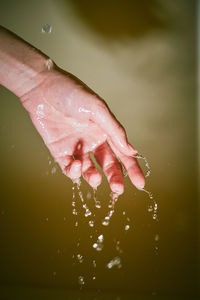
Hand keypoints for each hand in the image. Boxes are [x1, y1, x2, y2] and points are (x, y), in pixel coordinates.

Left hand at [20, 64, 144, 193]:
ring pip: (89, 170)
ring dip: (93, 177)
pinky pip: (69, 167)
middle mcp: (93, 141)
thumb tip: (132, 150)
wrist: (42, 87)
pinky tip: (76, 165)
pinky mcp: (60, 151)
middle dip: (115, 178)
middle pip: (108, 165)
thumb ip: (114, 130)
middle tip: (118, 189)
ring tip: (95, 178)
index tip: (140, 184)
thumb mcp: (97, 109)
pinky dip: (73, 171)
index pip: (122, 153)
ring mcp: (77, 147)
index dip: (132, 169)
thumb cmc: (72, 93)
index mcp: (105, 131)